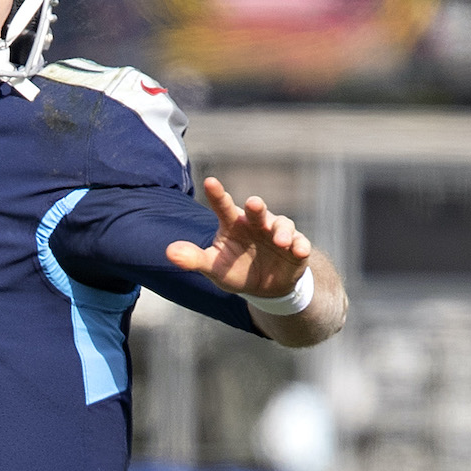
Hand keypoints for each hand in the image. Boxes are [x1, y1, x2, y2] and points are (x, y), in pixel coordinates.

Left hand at [165, 177, 312, 297]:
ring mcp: (277, 234)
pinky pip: (301, 243)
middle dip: (257, 207)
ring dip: (282, 231)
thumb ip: (194, 259)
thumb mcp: (214, 267)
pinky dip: (301, 246)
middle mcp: (256, 224)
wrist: (265, 288)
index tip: (210, 182)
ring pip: (282, 225)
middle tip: (254, 203)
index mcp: (233, 225)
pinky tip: (299, 251)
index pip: (224, 206)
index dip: (218, 195)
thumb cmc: (235, 270)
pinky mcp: (295, 248)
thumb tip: (169, 253)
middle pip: (258, 210)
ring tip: (279, 241)